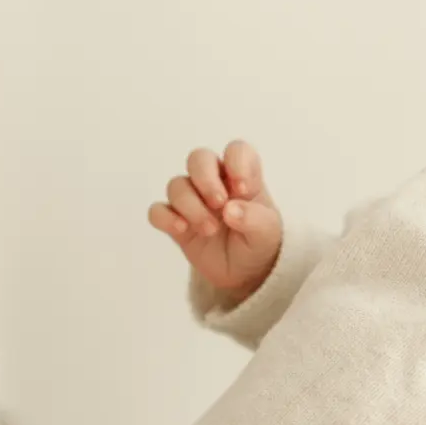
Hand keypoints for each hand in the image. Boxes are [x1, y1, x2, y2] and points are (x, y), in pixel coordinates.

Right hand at [148, 140, 282, 301]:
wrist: (246, 274)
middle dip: (205, 179)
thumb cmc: (260, 243)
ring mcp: (193, 201)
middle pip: (199, 158)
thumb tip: (230, 210)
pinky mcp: (176, 222)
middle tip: (218, 203)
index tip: (243, 190)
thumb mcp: (268, 233)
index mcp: (243, 178)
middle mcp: (216, 183)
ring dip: (190, 205)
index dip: (237, 162)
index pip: (236, 150)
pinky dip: (165, 217)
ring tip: (210, 230)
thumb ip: (254, 219)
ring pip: (176, 184)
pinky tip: (182, 229)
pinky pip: (158, 210)